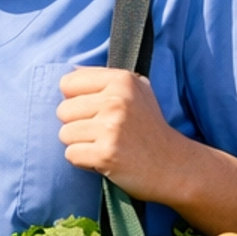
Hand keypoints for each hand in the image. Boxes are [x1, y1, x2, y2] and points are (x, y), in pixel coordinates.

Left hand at [57, 67, 236, 235]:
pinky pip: (71, 155)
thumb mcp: (137, 92)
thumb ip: (105, 79)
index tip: (95, 112)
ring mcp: (111, 127)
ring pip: (64, 134)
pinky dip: (84, 161)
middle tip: (103, 133)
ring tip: (105, 146)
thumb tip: (71, 69)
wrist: (174, 166)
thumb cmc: (149, 128)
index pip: (67, 83)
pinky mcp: (106, 154)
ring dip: (80, 144)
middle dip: (77, 125)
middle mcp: (116, 100)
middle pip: (63, 110)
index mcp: (121, 80)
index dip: (75, 100)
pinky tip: (105, 160)